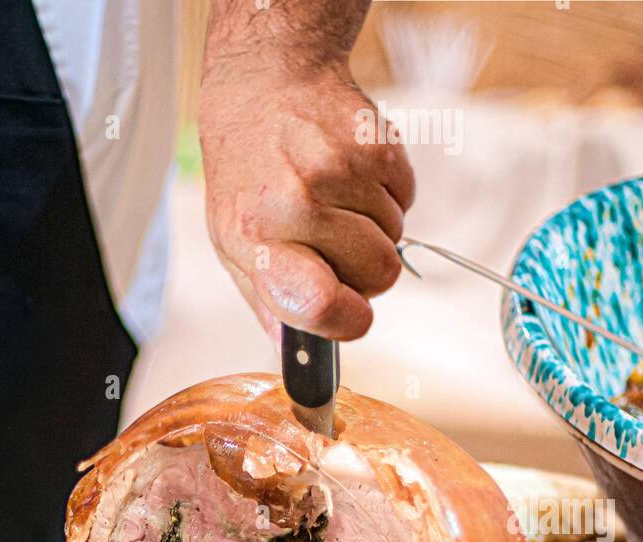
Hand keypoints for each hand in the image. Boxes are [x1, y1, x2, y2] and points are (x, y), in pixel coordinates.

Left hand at [200, 55, 413, 340]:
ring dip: (377, 231)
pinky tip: (354, 179)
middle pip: (377, 275)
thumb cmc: (246, 176)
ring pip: (396, 239)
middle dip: (367, 272)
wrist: (263, 87)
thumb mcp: (235, 244)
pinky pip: (407, 199)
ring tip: (338, 204)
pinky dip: (389, 197)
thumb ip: (267, 302)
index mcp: (257, 240)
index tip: (352, 316)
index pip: (319, 304)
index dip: (348, 321)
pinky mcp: (374, 143)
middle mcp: (297, 203)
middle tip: (339, 247)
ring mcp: (339, 170)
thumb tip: (296, 352)